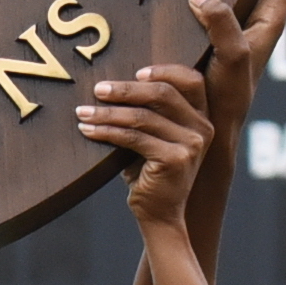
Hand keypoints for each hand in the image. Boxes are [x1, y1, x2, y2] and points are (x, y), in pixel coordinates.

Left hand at [76, 59, 211, 229]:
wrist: (159, 214)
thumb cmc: (151, 172)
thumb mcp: (153, 136)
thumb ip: (148, 111)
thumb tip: (111, 85)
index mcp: (201, 116)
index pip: (191, 80)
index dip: (164, 70)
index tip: (135, 71)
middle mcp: (202, 127)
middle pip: (163, 93)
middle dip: (126, 89)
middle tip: (98, 89)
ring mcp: (191, 144)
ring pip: (143, 116)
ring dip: (108, 112)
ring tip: (82, 112)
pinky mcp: (175, 159)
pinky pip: (133, 138)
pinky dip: (107, 132)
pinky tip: (88, 130)